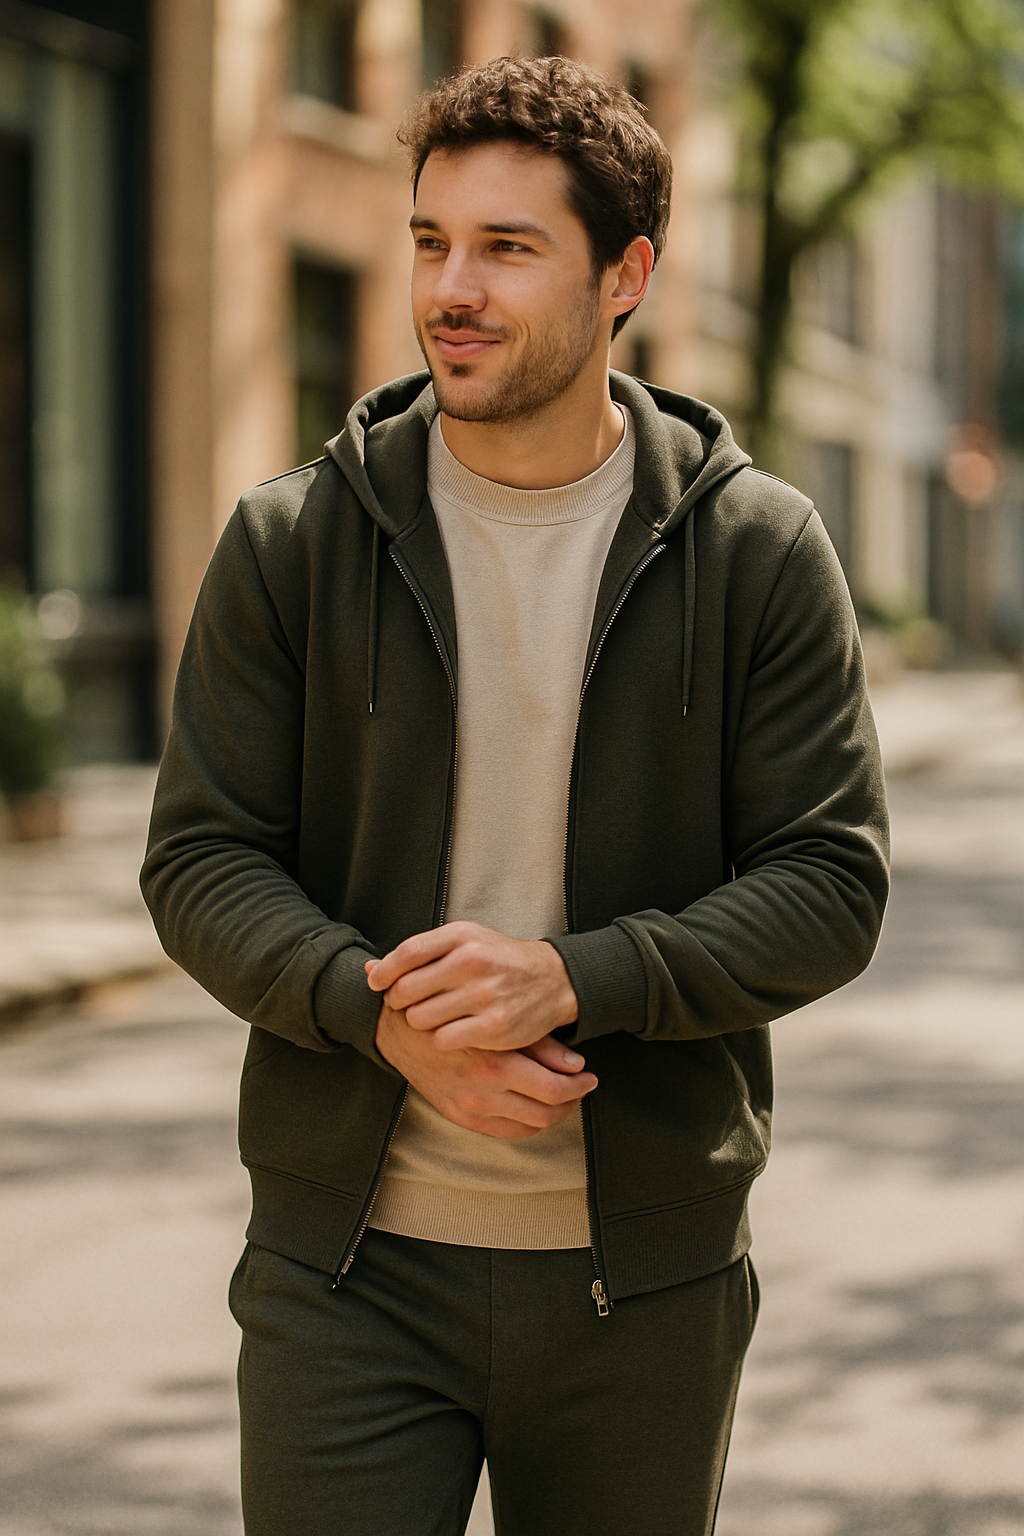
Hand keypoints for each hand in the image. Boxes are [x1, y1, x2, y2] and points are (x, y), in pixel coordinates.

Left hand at [365, 922, 578, 1052]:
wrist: (553, 981)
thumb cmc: (501, 960)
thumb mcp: (467, 941)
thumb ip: (422, 952)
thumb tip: (369, 969)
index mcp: (462, 937)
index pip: (407, 953)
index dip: (384, 971)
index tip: (376, 983)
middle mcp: (472, 963)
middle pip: (407, 989)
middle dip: (399, 1000)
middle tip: (407, 1003)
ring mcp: (483, 996)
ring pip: (421, 1018)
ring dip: (420, 1021)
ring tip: (433, 1017)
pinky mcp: (493, 1027)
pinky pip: (443, 1039)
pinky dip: (442, 1039)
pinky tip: (452, 1031)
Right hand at [375, 998, 596, 1139]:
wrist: (396, 1027)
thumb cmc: (450, 1011)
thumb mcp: (495, 1019)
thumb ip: (539, 1043)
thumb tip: (577, 1065)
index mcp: (494, 1063)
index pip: (553, 1090)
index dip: (579, 1087)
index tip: (589, 1077)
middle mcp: (481, 1092)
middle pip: (545, 1113)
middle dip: (571, 1102)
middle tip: (582, 1087)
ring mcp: (467, 1108)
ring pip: (527, 1126)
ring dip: (553, 1114)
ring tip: (563, 1097)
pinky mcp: (456, 1115)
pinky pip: (504, 1133)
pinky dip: (527, 1125)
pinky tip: (535, 1108)